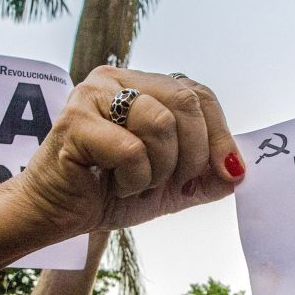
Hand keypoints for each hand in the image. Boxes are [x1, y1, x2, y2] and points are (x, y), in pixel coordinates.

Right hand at [12, 67, 244, 234]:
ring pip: (161, 123)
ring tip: (137, 182)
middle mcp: (117, 79)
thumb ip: (206, 178)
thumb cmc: (108, 193)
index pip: (199, 94)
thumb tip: (239, 171)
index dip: (220, 135)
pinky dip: (133, 179)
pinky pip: (131, 149)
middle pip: (186, 102)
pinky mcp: (74, 120)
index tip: (224, 173)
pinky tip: (112, 184)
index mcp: (141, 84)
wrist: (56, 215)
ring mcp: (93, 94)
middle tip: (175, 183)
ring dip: (160, 169)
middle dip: (193, 155)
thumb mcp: (170, 187)